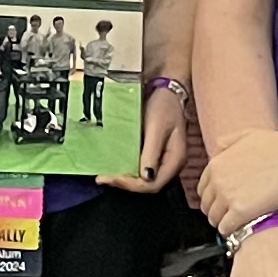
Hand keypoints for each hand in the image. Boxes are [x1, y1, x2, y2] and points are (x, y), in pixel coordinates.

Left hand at [103, 78, 191, 193]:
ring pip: (143, 179)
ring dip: (125, 179)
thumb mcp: (156, 127)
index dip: (132, 185)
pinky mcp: (155, 154)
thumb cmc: (163, 106)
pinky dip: (128, 170)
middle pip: (148, 185)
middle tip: (102, 178)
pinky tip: (115, 167)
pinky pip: (141, 168)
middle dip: (125, 184)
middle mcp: (171, 165)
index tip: (112, 178)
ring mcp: (163, 160)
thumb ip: (152, 152)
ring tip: (105, 176)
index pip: (153, 185)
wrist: (167, 91)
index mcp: (175, 160)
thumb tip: (146, 177)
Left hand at [196, 123, 277, 231]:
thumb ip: (227, 142)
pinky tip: (241, 228)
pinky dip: (232, 230)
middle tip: (229, 214)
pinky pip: (226, 228)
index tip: (222, 202)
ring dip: (223, 222)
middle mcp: (217, 181)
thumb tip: (218, 150)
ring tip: (236, 223)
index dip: (213, 197)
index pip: (203, 189)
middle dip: (217, 211)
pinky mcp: (240, 212)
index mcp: (216, 164)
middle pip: (207, 206)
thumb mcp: (246, 135)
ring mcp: (227, 198)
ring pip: (214, 219)